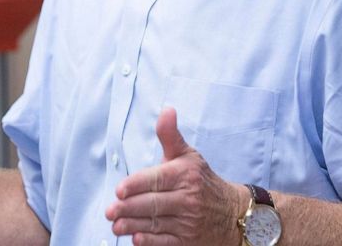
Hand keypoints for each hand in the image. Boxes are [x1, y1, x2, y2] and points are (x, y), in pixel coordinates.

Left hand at [106, 107, 244, 245]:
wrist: (232, 212)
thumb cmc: (201, 180)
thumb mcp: (188, 155)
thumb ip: (170, 135)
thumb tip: (166, 109)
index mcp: (185, 175)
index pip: (157, 180)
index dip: (136, 185)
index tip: (119, 190)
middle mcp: (188, 198)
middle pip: (154, 204)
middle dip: (129, 208)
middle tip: (109, 211)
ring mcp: (189, 222)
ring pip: (157, 224)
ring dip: (133, 226)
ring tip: (115, 226)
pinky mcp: (188, 241)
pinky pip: (166, 242)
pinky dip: (151, 242)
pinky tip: (136, 239)